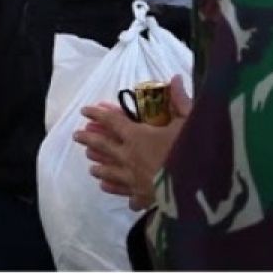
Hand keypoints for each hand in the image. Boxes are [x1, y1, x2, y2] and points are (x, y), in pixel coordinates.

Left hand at [73, 75, 192, 210]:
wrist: (196, 187)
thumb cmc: (192, 149)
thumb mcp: (190, 121)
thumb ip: (180, 100)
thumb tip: (175, 77)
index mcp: (138, 136)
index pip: (113, 122)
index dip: (99, 115)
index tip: (85, 110)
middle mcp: (129, 156)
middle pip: (103, 146)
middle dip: (89, 139)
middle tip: (77, 135)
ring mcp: (132, 178)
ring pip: (109, 171)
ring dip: (99, 166)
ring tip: (90, 165)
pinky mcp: (140, 196)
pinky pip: (121, 191)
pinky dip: (112, 188)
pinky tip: (106, 187)